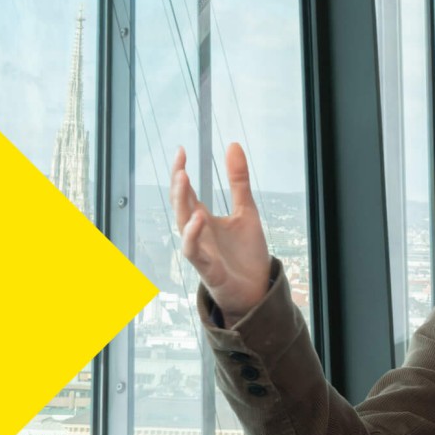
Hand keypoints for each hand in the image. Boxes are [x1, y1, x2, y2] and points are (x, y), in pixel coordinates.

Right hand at [170, 143, 271, 323]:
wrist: (256, 290)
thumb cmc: (246, 254)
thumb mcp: (246, 211)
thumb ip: (238, 181)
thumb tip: (233, 145)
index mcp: (204, 219)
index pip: (186, 192)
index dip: (181, 171)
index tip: (181, 149)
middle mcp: (198, 233)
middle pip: (180, 205)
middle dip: (178, 184)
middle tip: (180, 163)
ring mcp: (201, 250)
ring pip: (182, 224)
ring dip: (181, 203)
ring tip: (183, 179)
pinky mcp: (208, 268)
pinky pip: (193, 251)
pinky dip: (193, 234)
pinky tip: (199, 217)